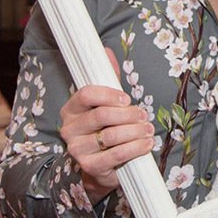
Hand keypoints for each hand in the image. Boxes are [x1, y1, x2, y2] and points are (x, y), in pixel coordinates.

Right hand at [59, 50, 153, 203]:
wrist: (100, 166)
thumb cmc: (104, 130)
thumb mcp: (105, 103)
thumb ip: (107, 79)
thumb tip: (106, 51)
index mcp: (71, 109)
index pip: (86, 94)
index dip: (109, 95)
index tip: (127, 99)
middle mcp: (69, 129)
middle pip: (101, 115)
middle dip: (129, 114)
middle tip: (143, 116)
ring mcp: (78, 149)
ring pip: (111, 136)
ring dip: (135, 131)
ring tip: (148, 130)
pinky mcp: (90, 167)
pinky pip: (116, 155)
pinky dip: (136, 148)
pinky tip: (146, 144)